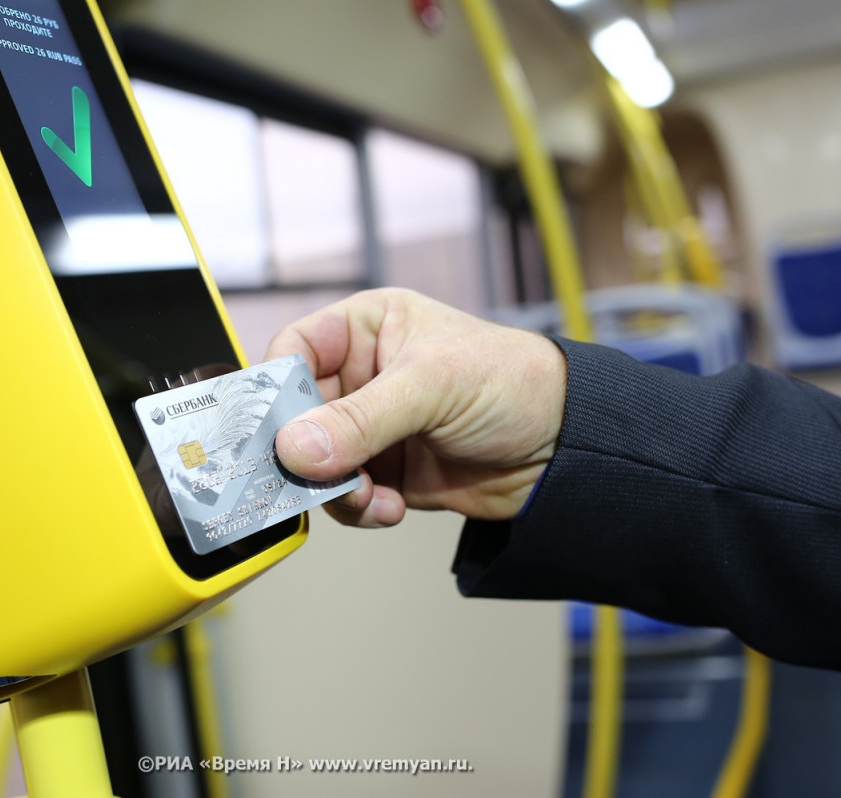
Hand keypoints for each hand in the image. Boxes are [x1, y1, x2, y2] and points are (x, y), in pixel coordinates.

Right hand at [264, 288, 566, 526]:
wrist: (567, 448)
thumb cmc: (513, 383)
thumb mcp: (432, 387)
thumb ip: (361, 419)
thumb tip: (295, 450)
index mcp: (366, 329)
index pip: (294, 351)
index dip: (277, 388)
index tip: (273, 429)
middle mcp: (362, 376)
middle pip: (296, 417)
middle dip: (305, 454)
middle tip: (314, 477)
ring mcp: (372, 428)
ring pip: (315, 464)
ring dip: (334, 490)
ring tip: (367, 497)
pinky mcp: (387, 473)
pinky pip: (346, 496)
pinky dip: (359, 510)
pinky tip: (391, 509)